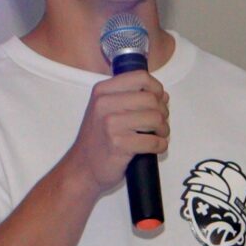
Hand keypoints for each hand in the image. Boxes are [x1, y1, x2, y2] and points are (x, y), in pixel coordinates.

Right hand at [63, 71, 169, 193]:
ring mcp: (110, 124)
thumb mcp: (106, 110)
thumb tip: (163, 95)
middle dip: (163, 112)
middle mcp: (104, 104)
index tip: (159, 101)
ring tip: (158, 135)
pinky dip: (160, 145)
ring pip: (155, 118)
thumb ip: (131, 98)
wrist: (81, 168)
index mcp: (102, 91)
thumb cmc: (98, 140)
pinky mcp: (118, 144)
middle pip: (151, 98)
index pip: (141, 77)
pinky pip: (153, 141)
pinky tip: (155, 147)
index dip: (157, 89)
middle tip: (160, 123)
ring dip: (163, 129)